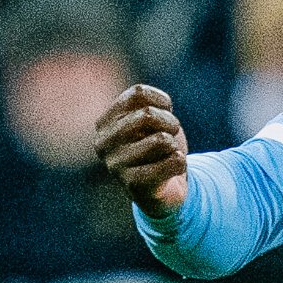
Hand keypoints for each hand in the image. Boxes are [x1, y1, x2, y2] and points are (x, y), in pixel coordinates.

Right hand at [97, 84, 189, 217]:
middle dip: (170, 124)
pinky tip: (170, 172)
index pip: (138, 93)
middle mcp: (103, 143)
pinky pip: (172, 162)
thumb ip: (150, 104)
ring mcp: (116, 166)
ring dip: (174, 147)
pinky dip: (179, 164)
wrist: (164, 189)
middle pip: (147, 115)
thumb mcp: (153, 118)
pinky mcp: (134, 186)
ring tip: (166, 156)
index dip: (162, 102)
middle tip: (169, 137)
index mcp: (104, 122)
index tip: (165, 115)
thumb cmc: (157, 147)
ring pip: (161, 140)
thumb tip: (173, 107)